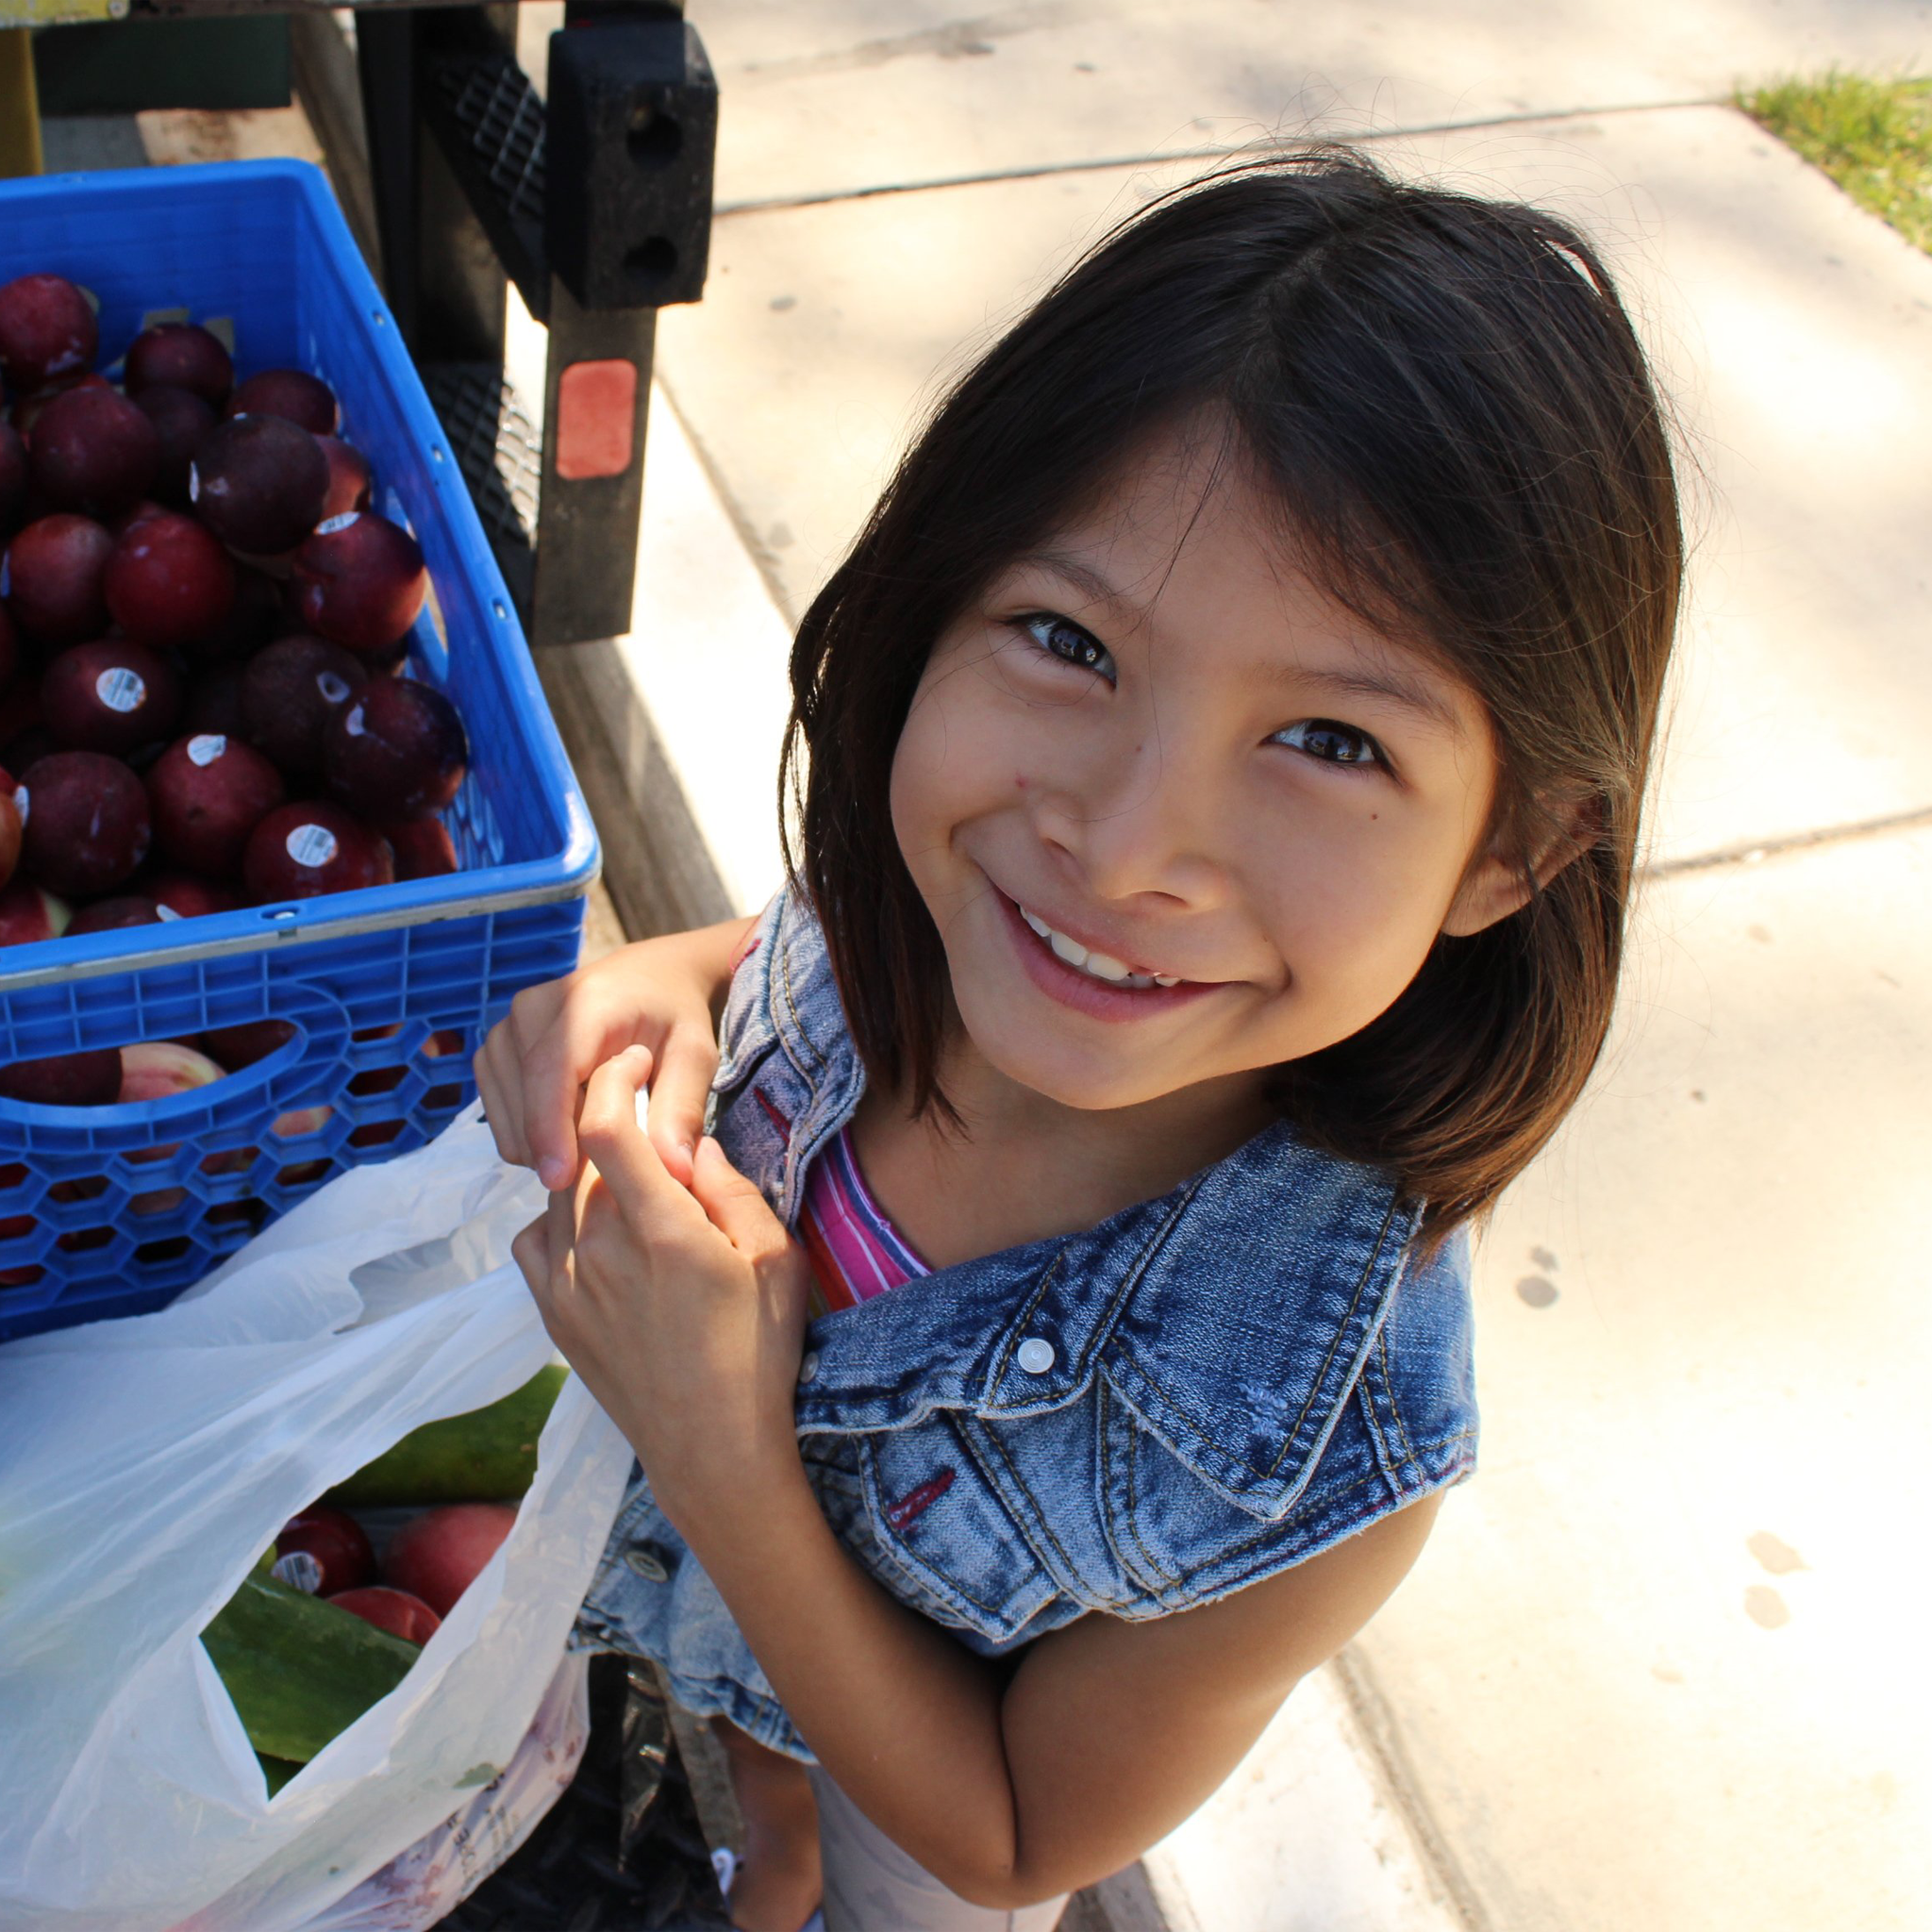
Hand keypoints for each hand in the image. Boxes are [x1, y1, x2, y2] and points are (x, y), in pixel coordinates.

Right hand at [474, 916, 751, 1190]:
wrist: (648, 979)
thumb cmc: (675, 1019)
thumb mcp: (695, 1057)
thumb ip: (683, 1110)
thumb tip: (675, 1172)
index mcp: (585, 1003)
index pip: (550, 1072)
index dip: (549, 1128)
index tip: (558, 1180)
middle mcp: (532, 1009)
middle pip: (525, 1103)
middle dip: (560, 1145)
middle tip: (612, 1157)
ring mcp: (504, 1027)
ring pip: (507, 1117)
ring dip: (545, 1142)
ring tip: (595, 1130)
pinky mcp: (493, 1048)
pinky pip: (498, 1115)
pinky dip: (531, 1133)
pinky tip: (572, 1123)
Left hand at [510, 1048, 813, 1521]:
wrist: (713, 1451)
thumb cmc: (759, 1352)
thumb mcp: (776, 1259)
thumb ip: (731, 1189)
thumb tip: (690, 1141)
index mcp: (661, 1231)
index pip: (604, 1126)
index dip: (613, 1079)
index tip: (637, 1064)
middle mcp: (600, 1251)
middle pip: (579, 1151)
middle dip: (606, 1117)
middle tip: (643, 1113)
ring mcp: (566, 1285)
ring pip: (556, 1192)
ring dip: (586, 1168)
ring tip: (627, 1176)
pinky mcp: (552, 1314)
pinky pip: (535, 1239)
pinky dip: (559, 1218)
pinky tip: (597, 1230)